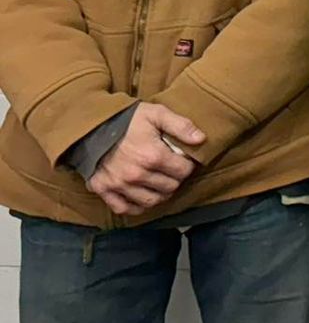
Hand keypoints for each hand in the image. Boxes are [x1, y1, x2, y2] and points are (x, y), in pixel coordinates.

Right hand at [86, 104, 204, 215]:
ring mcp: (119, 185)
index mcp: (153, 156)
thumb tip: (201, 139)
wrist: (92, 126)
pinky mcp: (104, 190)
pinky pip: (125, 208)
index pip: (183, 171)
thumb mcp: (157, 113)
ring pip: (151, 201)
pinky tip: (142, 196)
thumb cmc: (127, 119)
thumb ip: (181, 126)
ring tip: (160, 183)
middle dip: (175, 179)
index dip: (187, 165)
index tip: (183, 159)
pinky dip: (136, 206)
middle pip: (170, 187)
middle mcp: (137, 175)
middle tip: (172, 170)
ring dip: (160, 194)